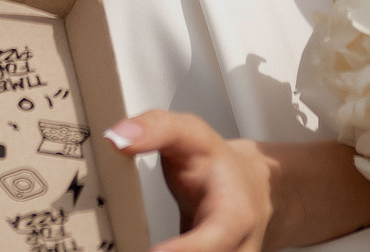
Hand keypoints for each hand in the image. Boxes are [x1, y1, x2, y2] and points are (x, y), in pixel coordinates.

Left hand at [107, 113, 272, 251]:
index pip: (211, 240)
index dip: (183, 250)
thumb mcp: (192, 135)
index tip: (154, 251)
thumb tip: (117, 138)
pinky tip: (126, 248)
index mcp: (234, 217)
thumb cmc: (219, 168)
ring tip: (118, 246)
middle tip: (119, 246)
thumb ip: (156, 129)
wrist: (252, 193)